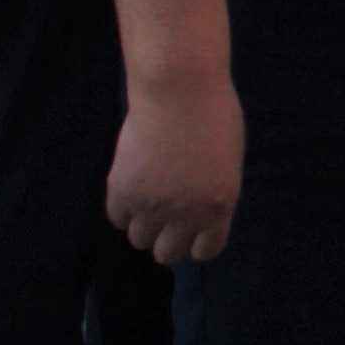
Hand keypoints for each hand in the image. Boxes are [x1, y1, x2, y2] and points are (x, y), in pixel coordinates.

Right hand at [108, 77, 244, 263]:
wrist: (179, 90)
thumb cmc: (211, 115)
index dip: (195, 243)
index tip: (189, 232)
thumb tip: (196, 216)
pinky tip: (131, 183)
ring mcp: (152, 206)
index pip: (206, 251)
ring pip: (139, 239)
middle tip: (163, 216)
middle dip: (166, 238)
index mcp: (219, 207)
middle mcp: (186, 214)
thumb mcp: (227, 163)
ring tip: (147, 194)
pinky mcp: (123, 193)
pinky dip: (122, 207)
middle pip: (167, 254)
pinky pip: (117, 219)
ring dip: (142, 222)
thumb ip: (212, 194)